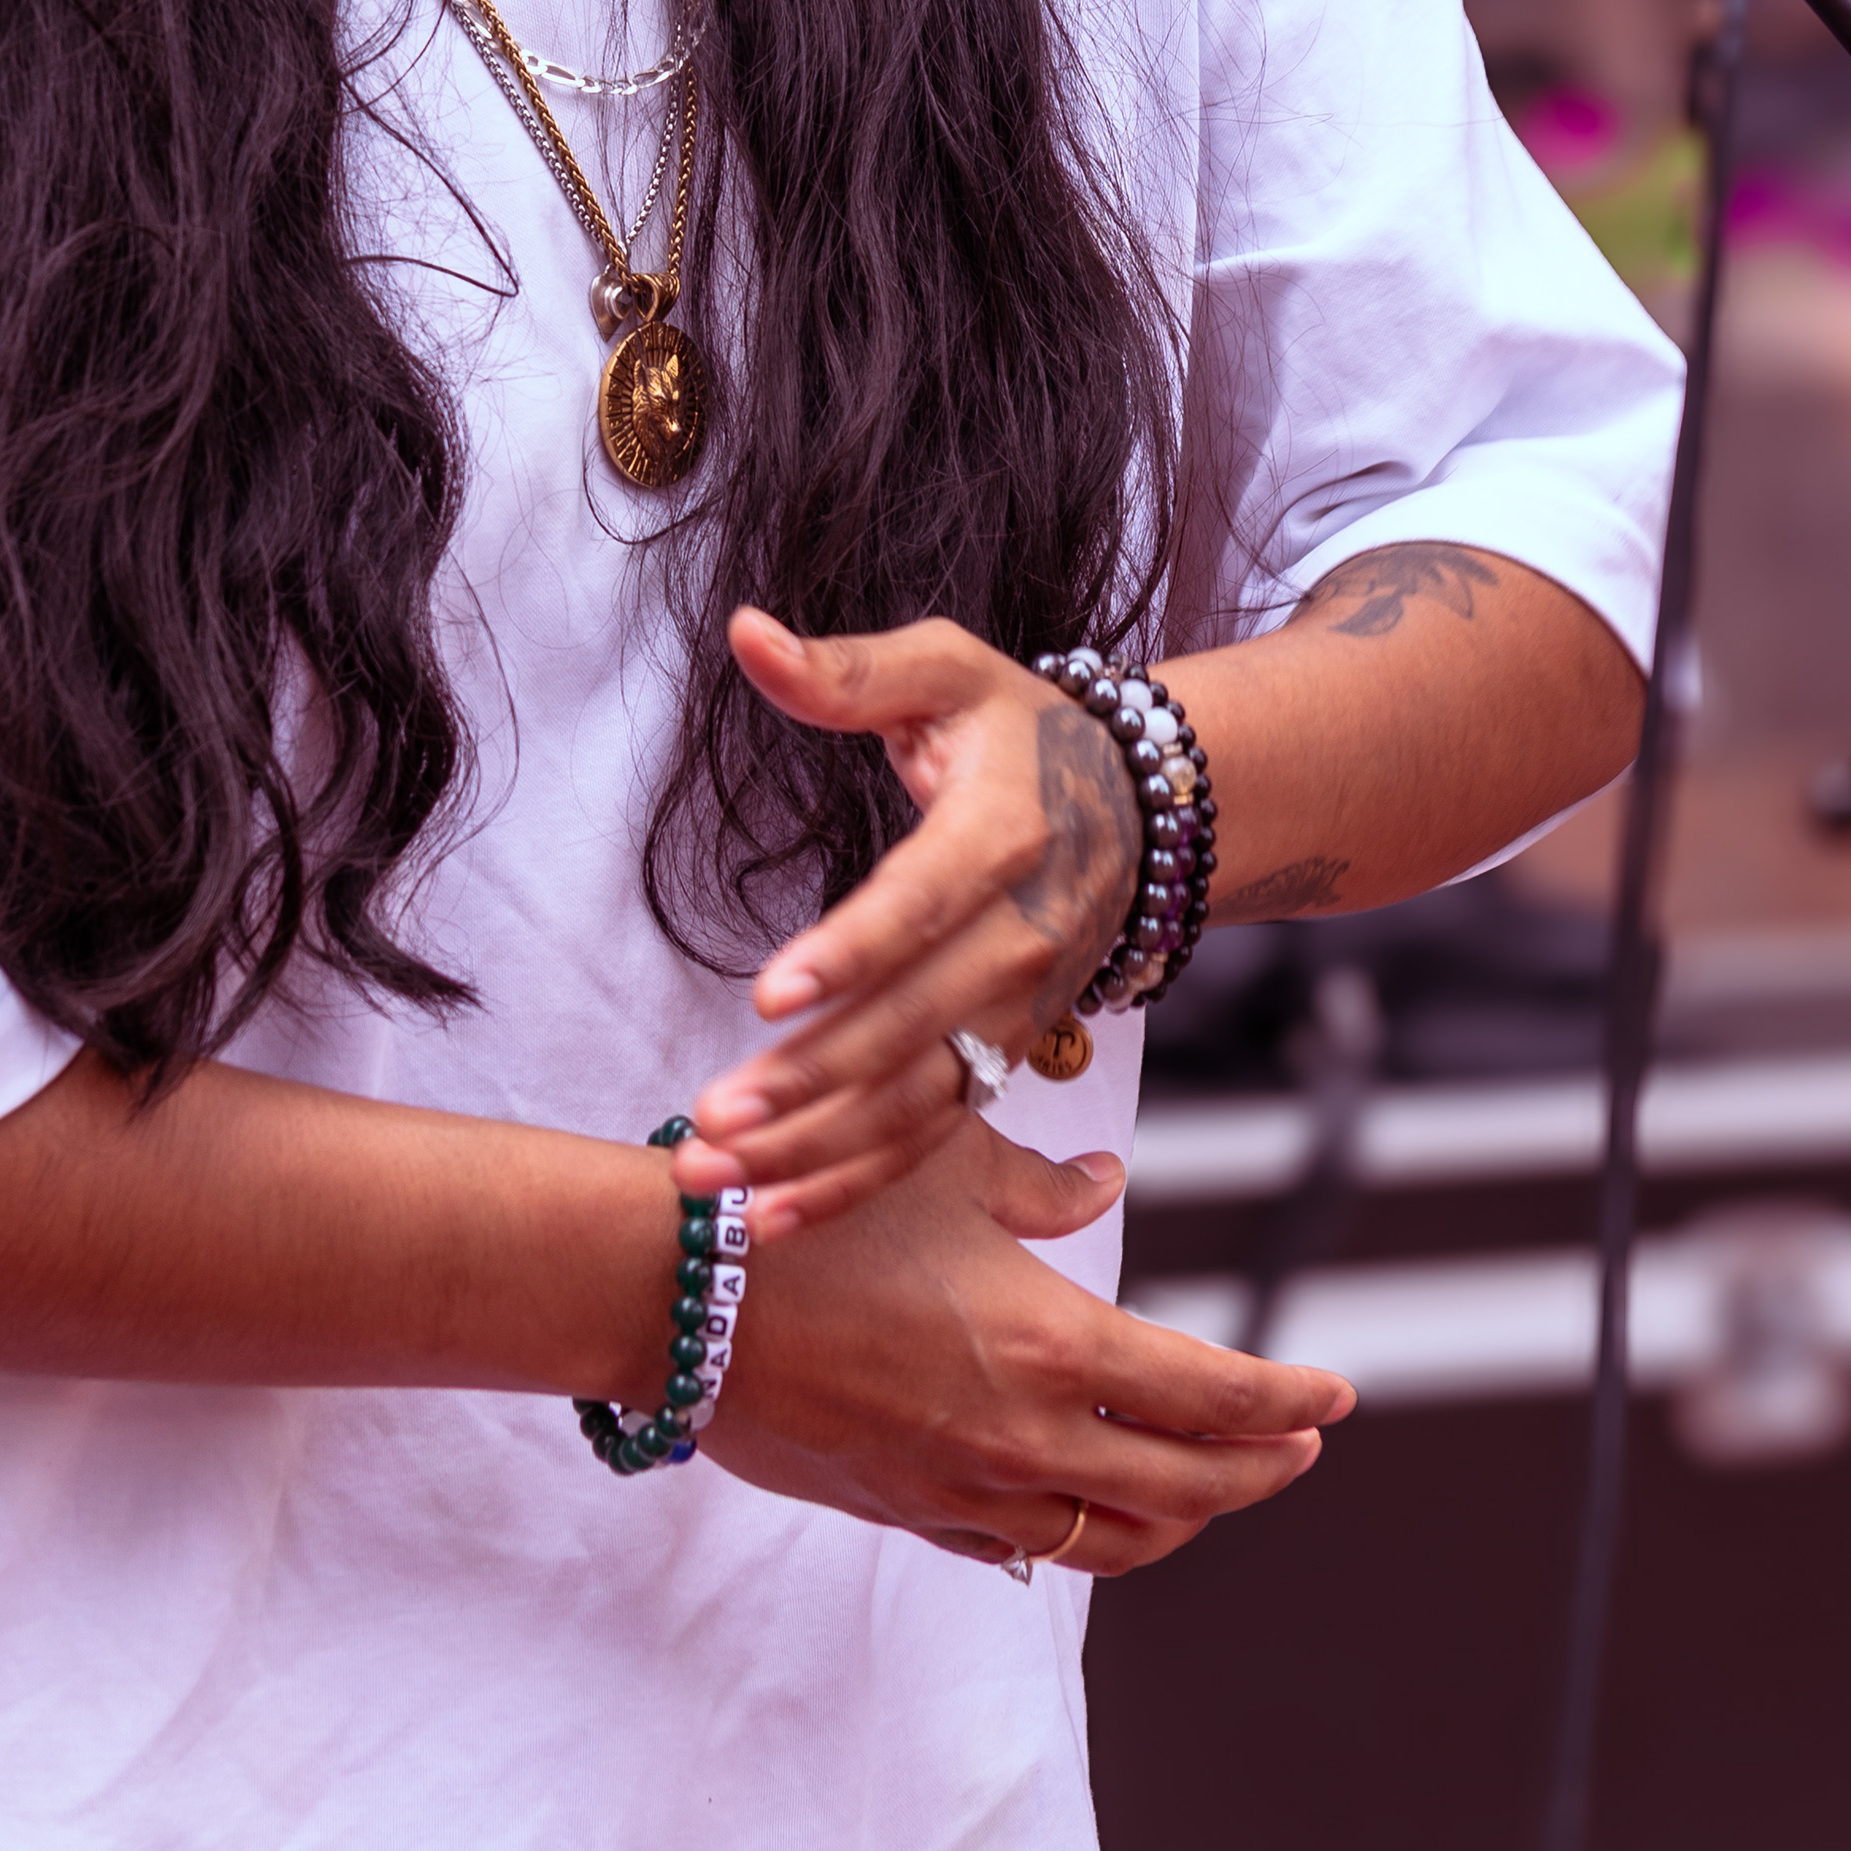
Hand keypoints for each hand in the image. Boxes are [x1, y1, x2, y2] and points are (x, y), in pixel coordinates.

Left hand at [675, 608, 1142, 1230]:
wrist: (1139, 808)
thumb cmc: (1016, 731)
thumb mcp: (945, 672)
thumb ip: (845, 670)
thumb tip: (745, 632)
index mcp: (1003, 834)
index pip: (922, 904)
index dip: (851, 953)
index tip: (771, 996)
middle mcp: (1022, 938)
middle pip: (912, 1026)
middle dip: (811, 1081)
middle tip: (712, 1120)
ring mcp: (1017, 1013)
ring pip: (916, 1101)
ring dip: (816, 1152)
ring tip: (715, 1178)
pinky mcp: (1002, 1058)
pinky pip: (929, 1137)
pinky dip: (855, 1185)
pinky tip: (773, 1218)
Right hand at [702, 1117, 1348, 1576]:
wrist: (677, 1297)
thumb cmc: (815, 1211)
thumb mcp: (943, 1163)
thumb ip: (1042, 1186)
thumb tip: (1104, 1184)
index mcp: (1054, 1345)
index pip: (1215, 1396)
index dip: (1289, 1401)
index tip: (1335, 1397)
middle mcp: (1025, 1437)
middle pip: (1189, 1486)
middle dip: (1262, 1469)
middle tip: (1299, 1444)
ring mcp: (966, 1490)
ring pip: (1116, 1541)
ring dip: (1184, 1519)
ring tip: (1215, 1486)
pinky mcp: (910, 1514)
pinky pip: (1023, 1552)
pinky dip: (1079, 1538)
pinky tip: (1092, 1514)